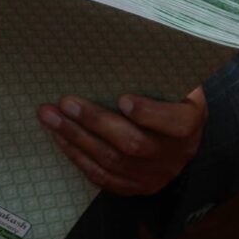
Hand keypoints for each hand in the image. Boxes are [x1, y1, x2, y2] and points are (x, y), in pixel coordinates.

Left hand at [44, 86, 205, 196]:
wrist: (178, 139)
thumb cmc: (169, 101)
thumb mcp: (175, 85)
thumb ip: (158, 75)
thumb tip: (127, 51)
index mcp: (189, 125)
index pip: (174, 123)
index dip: (148, 113)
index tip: (122, 99)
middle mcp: (175, 155)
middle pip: (133, 144)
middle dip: (95, 122)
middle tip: (65, 102)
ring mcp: (154, 175)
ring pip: (111, 161)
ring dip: (75, 137)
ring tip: (49, 116)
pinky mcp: (134, 187)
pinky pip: (101, 176)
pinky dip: (76, 155)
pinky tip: (58, 137)